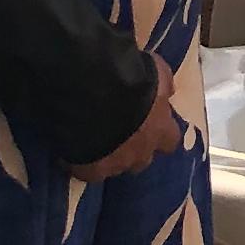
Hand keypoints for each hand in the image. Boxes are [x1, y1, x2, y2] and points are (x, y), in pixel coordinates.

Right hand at [73, 61, 184, 183]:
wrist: (95, 93)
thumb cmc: (131, 78)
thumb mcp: (156, 72)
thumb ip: (164, 85)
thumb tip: (169, 92)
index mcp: (160, 128)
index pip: (169, 141)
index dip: (159, 134)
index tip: (149, 125)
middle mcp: (142, 152)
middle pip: (142, 159)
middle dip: (133, 150)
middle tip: (118, 133)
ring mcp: (116, 165)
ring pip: (115, 167)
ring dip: (108, 156)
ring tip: (93, 139)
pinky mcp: (91, 172)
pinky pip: (88, 171)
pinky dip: (83, 162)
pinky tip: (74, 148)